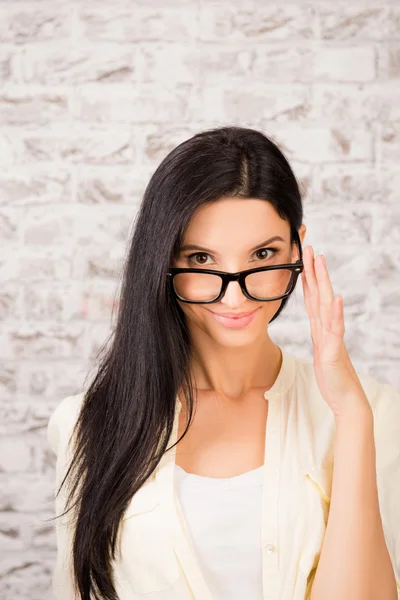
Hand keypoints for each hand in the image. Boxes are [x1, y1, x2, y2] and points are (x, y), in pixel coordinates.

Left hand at [301, 245, 371, 420]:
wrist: (345, 399)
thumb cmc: (332, 377)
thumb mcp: (320, 352)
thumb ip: (319, 335)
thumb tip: (316, 321)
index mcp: (320, 328)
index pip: (312, 298)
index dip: (306, 278)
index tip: (302, 258)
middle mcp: (327, 328)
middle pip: (319, 294)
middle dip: (313, 270)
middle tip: (310, 247)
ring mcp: (332, 338)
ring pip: (326, 305)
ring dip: (323, 283)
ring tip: (321, 262)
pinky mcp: (335, 352)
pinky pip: (335, 330)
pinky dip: (336, 313)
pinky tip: (336, 298)